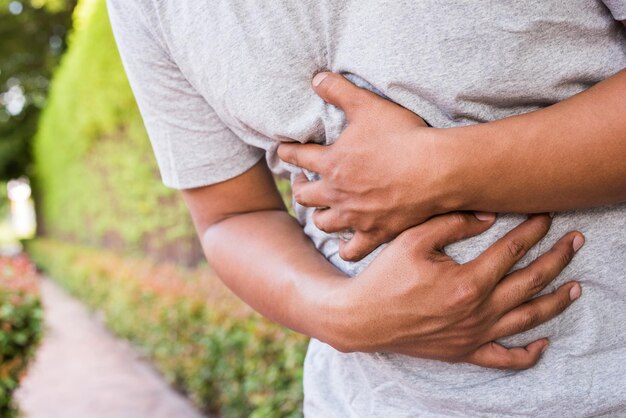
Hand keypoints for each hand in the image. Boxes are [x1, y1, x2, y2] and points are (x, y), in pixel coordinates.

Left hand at [278, 72, 450, 260]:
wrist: (436, 170)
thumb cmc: (402, 136)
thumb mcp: (367, 105)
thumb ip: (339, 90)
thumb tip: (316, 77)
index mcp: (331, 163)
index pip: (297, 156)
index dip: (286, 152)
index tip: (282, 151)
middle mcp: (336, 193)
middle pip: (304, 195)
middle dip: (300, 186)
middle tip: (304, 180)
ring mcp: (354, 217)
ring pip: (322, 223)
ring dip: (318, 215)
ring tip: (322, 209)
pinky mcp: (375, 233)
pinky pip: (352, 251)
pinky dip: (345, 248)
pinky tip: (345, 243)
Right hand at [324, 213, 583, 368]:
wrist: (361, 318)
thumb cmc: (384, 277)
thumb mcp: (412, 239)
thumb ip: (452, 224)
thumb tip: (488, 216)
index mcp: (468, 281)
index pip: (513, 250)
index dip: (533, 230)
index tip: (545, 216)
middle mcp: (478, 311)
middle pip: (531, 282)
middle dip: (558, 258)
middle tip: (574, 241)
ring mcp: (474, 335)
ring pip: (528, 319)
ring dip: (556, 301)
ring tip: (575, 286)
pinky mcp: (464, 351)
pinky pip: (505, 358)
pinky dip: (528, 353)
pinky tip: (542, 343)